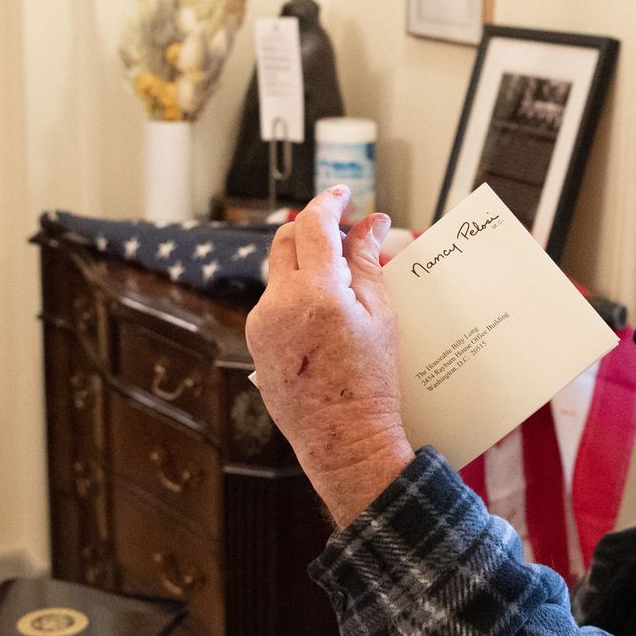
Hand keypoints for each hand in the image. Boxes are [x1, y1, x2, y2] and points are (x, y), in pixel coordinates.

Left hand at [246, 186, 413, 525]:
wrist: (344, 440)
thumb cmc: (371, 384)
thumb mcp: (379, 316)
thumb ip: (367, 263)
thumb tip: (370, 225)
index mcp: (315, 292)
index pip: (313, 225)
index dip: (329, 203)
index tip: (344, 196)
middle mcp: (278, 304)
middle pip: (285, 241)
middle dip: (312, 227)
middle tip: (343, 229)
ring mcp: (261, 325)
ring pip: (279, 274)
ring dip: (305, 264)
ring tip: (340, 277)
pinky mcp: (255, 345)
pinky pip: (274, 305)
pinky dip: (296, 295)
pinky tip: (323, 312)